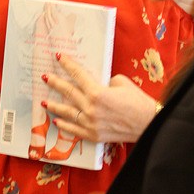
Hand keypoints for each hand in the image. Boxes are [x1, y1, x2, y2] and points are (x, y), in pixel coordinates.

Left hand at [43, 53, 157, 143]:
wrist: (149, 123)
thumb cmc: (138, 101)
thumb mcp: (121, 83)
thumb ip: (105, 81)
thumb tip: (96, 84)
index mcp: (97, 92)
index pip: (78, 75)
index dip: (67, 65)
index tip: (59, 57)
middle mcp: (91, 108)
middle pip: (68, 92)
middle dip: (55, 83)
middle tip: (45, 77)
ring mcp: (91, 123)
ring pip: (67, 112)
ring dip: (54, 106)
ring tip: (44, 101)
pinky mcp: (94, 135)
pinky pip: (74, 130)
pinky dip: (65, 125)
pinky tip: (56, 121)